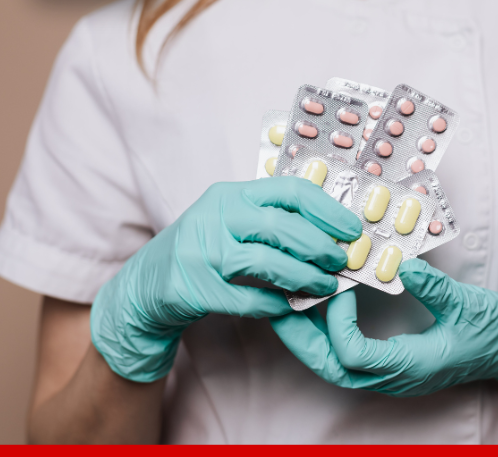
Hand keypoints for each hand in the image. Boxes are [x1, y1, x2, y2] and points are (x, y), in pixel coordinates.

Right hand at [91, 178, 361, 382]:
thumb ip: (269, 219)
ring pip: (267, 262)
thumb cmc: (202, 251)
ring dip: (305, 277)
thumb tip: (330, 230)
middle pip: (282, 226)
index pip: (289, 191)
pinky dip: (275, 304)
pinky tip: (289, 307)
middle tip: (342, 262)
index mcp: (231, 195)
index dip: (327, 210)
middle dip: (321, 246)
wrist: (145, 286)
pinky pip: (247, 298)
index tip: (352, 229)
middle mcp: (216, 216)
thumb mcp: (230, 221)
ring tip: (326, 287)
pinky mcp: (193, 287)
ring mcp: (202, 251)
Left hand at [271, 259, 497, 395]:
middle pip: (330, 367)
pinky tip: (321, 307)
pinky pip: (347, 355)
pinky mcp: (391, 363)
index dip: (336, 322)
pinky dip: (326, 334)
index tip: (340, 286)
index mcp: (411, 366)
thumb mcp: (470, 304)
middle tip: (278, 304)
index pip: (352, 356)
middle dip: (300, 337)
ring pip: (334, 365)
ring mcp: (391, 374)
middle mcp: (394, 377)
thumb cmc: (496, 331)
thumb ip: (436, 288)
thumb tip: (401, 265)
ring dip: (308, 336)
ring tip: (289, 303)